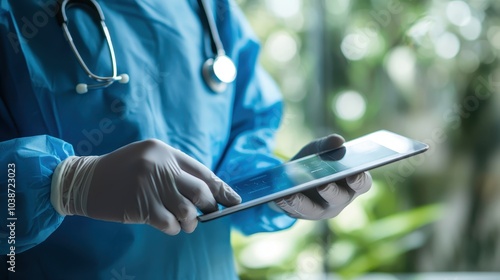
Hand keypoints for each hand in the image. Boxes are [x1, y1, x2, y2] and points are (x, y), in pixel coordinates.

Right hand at [51, 139, 240, 233]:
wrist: (85, 180)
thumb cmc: (121, 170)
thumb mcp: (149, 158)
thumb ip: (175, 169)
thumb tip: (207, 191)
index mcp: (164, 151)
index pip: (202, 171)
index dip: (220, 188)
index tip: (234, 199)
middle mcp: (159, 166)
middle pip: (200, 191)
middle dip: (209, 206)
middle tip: (207, 212)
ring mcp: (150, 186)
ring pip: (187, 210)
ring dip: (191, 221)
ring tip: (186, 222)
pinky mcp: (140, 206)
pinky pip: (169, 223)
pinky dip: (173, 228)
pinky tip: (167, 225)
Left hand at [273, 134, 371, 219]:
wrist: (292, 174)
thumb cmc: (314, 161)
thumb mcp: (318, 149)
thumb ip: (328, 144)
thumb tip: (338, 140)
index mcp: (351, 182)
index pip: (362, 184)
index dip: (359, 180)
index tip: (353, 174)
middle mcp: (341, 199)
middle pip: (340, 198)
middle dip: (331, 192)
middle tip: (323, 185)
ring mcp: (323, 209)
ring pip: (315, 210)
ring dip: (303, 203)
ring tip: (291, 194)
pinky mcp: (305, 215)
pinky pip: (296, 212)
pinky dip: (287, 204)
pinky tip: (279, 197)